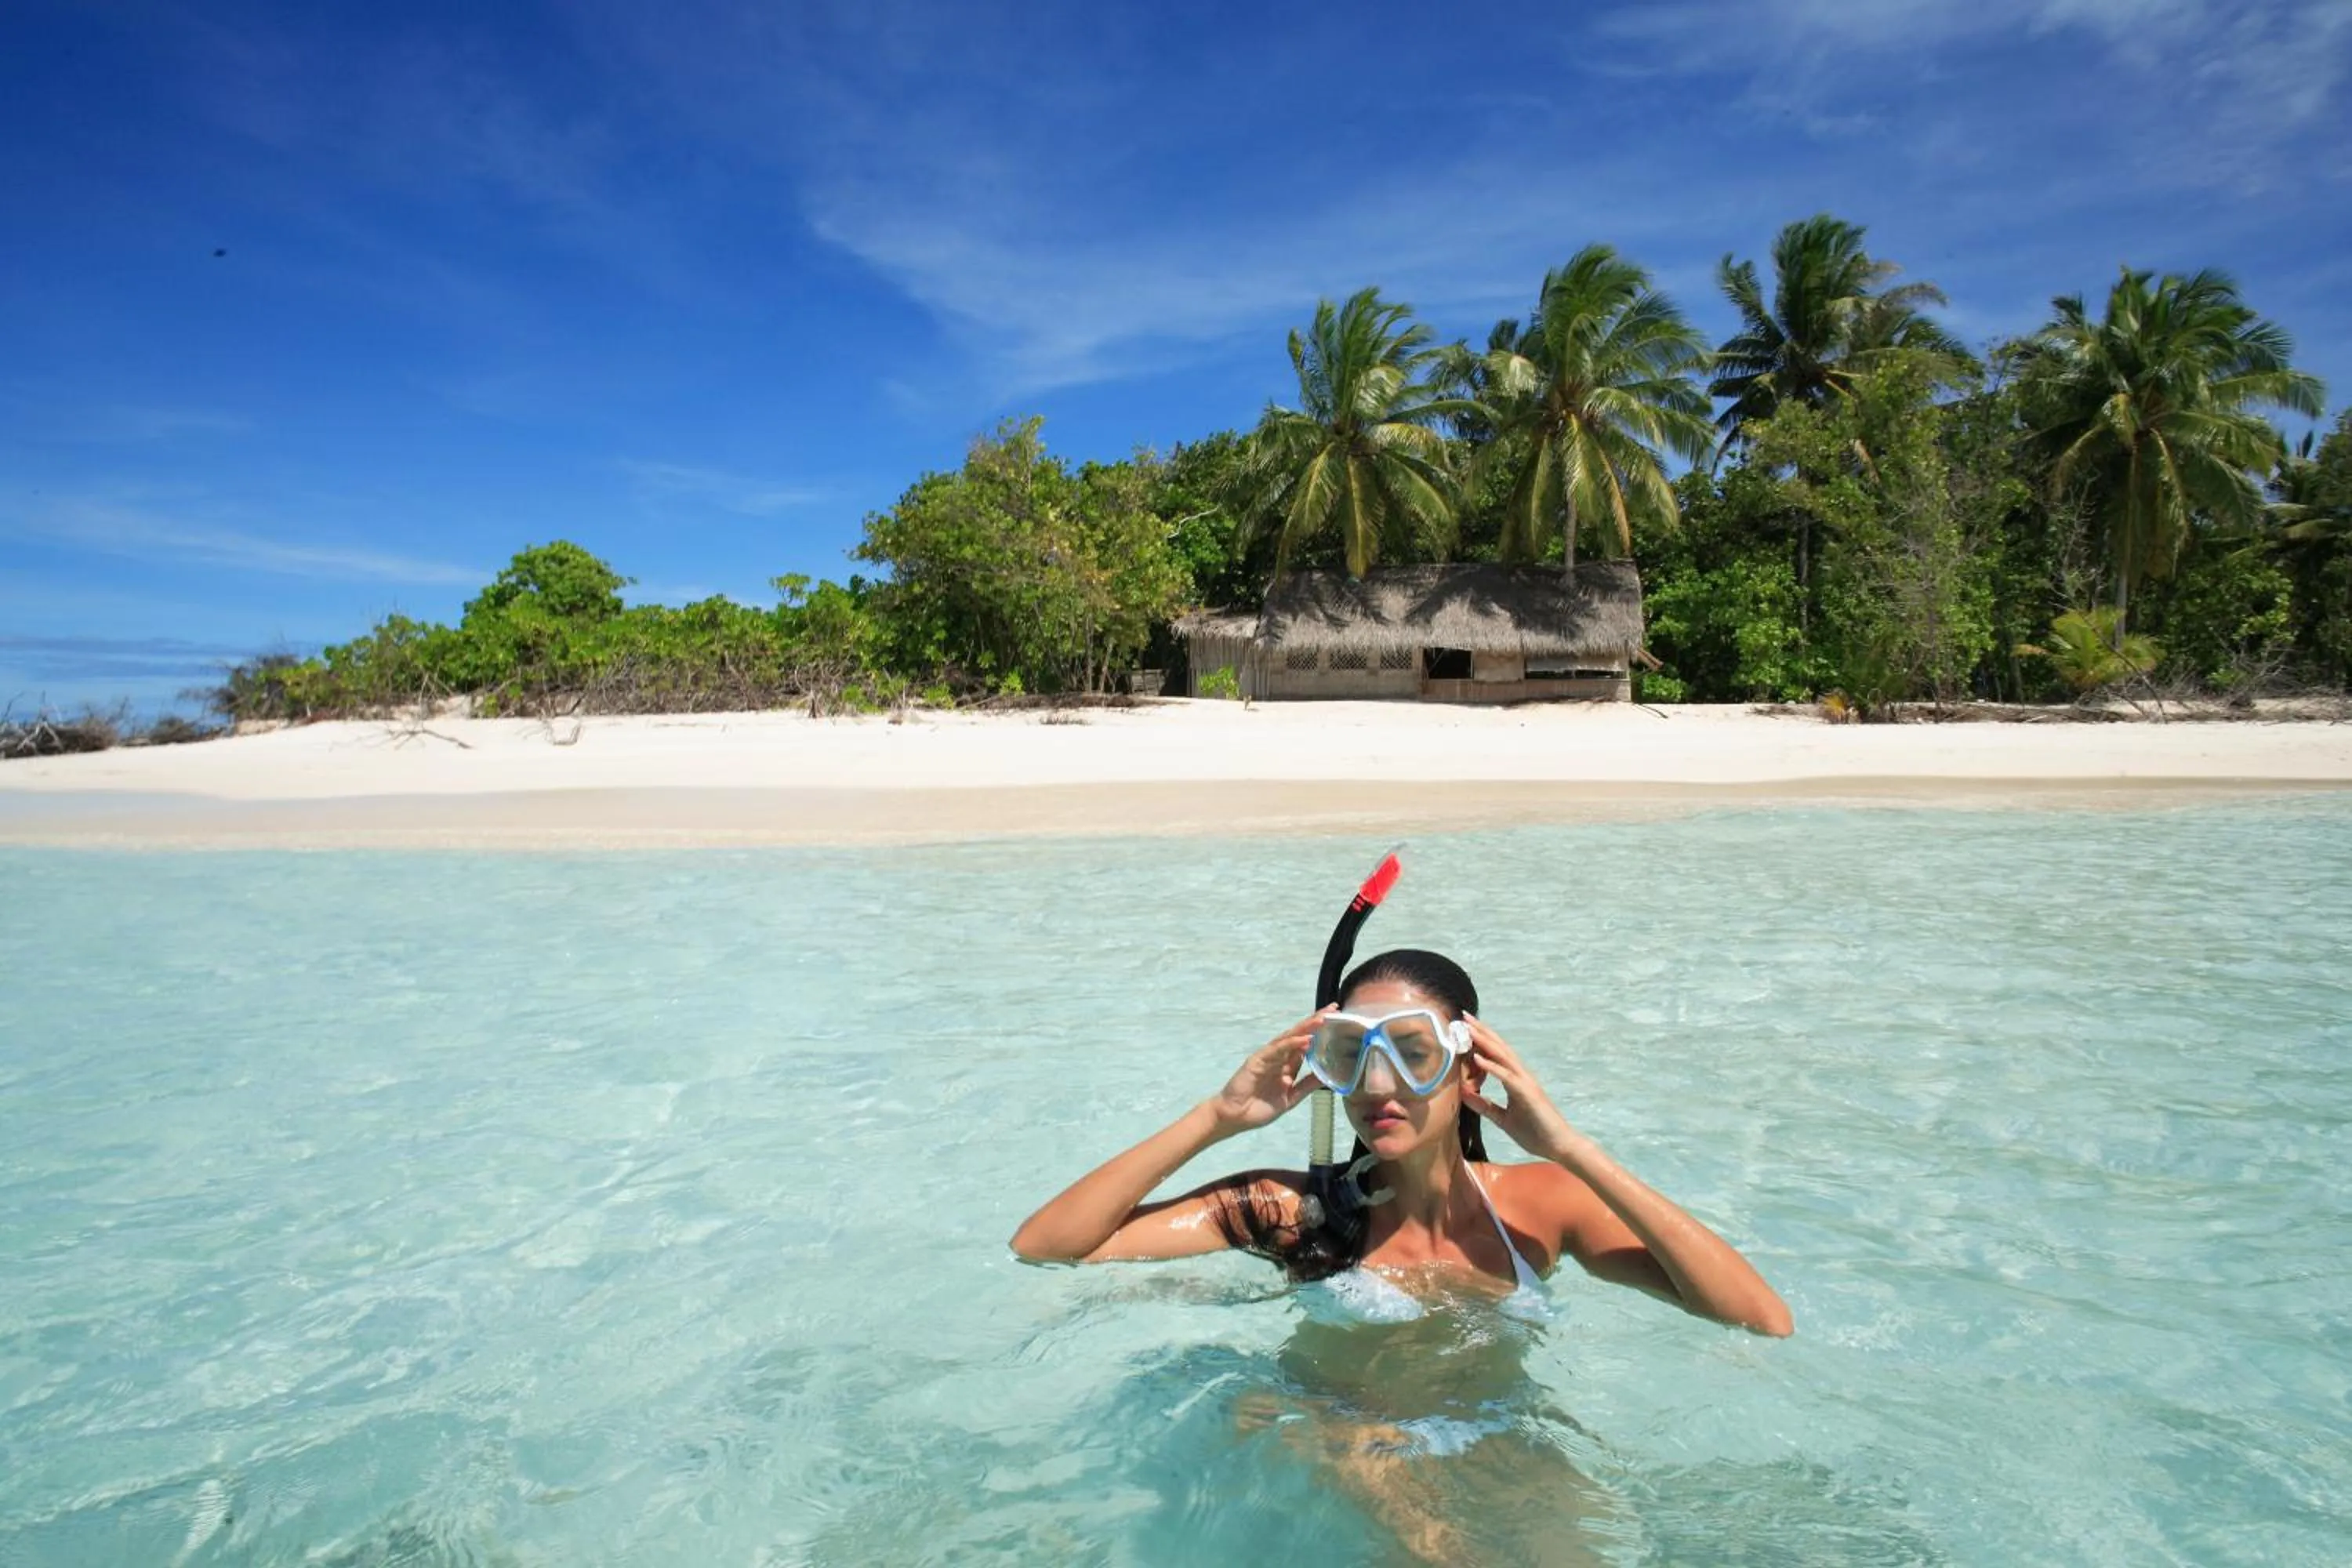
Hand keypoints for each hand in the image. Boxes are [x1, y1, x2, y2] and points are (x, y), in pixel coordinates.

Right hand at [1207, 1010, 1327, 1133]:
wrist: (1236, 1117)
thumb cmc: (1259, 1108)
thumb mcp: (1291, 1098)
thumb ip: (1307, 1085)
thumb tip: (1328, 1076)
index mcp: (1287, 1065)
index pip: (1306, 1044)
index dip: (1321, 1032)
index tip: (1337, 1020)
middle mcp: (1279, 1057)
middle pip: (1300, 1035)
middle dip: (1316, 1022)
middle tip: (1333, 1008)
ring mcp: (1268, 1057)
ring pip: (1289, 1038)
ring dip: (1306, 1028)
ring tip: (1322, 1019)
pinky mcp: (1258, 1060)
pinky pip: (1277, 1050)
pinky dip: (1291, 1044)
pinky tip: (1304, 1039)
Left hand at [1459, 1015, 1579, 1160]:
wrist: (1560, 1146)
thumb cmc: (1536, 1133)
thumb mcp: (1503, 1119)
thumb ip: (1486, 1106)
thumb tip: (1465, 1095)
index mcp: (1516, 1081)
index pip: (1496, 1055)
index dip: (1481, 1040)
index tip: (1464, 1028)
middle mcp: (1521, 1076)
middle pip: (1499, 1048)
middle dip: (1482, 1031)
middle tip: (1464, 1016)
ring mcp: (1526, 1083)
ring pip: (1503, 1056)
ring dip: (1484, 1041)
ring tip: (1468, 1028)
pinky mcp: (1528, 1094)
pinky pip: (1507, 1077)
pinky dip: (1491, 1065)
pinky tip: (1477, 1057)